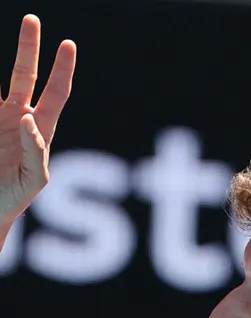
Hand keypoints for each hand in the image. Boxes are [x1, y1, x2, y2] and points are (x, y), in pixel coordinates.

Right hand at [0, 15, 75, 224]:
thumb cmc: (15, 196)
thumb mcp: (34, 178)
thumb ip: (35, 151)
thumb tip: (29, 118)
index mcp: (40, 129)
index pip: (56, 92)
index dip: (63, 69)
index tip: (68, 44)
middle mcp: (16, 116)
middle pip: (24, 74)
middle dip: (28, 47)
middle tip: (31, 18)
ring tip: (13, 33)